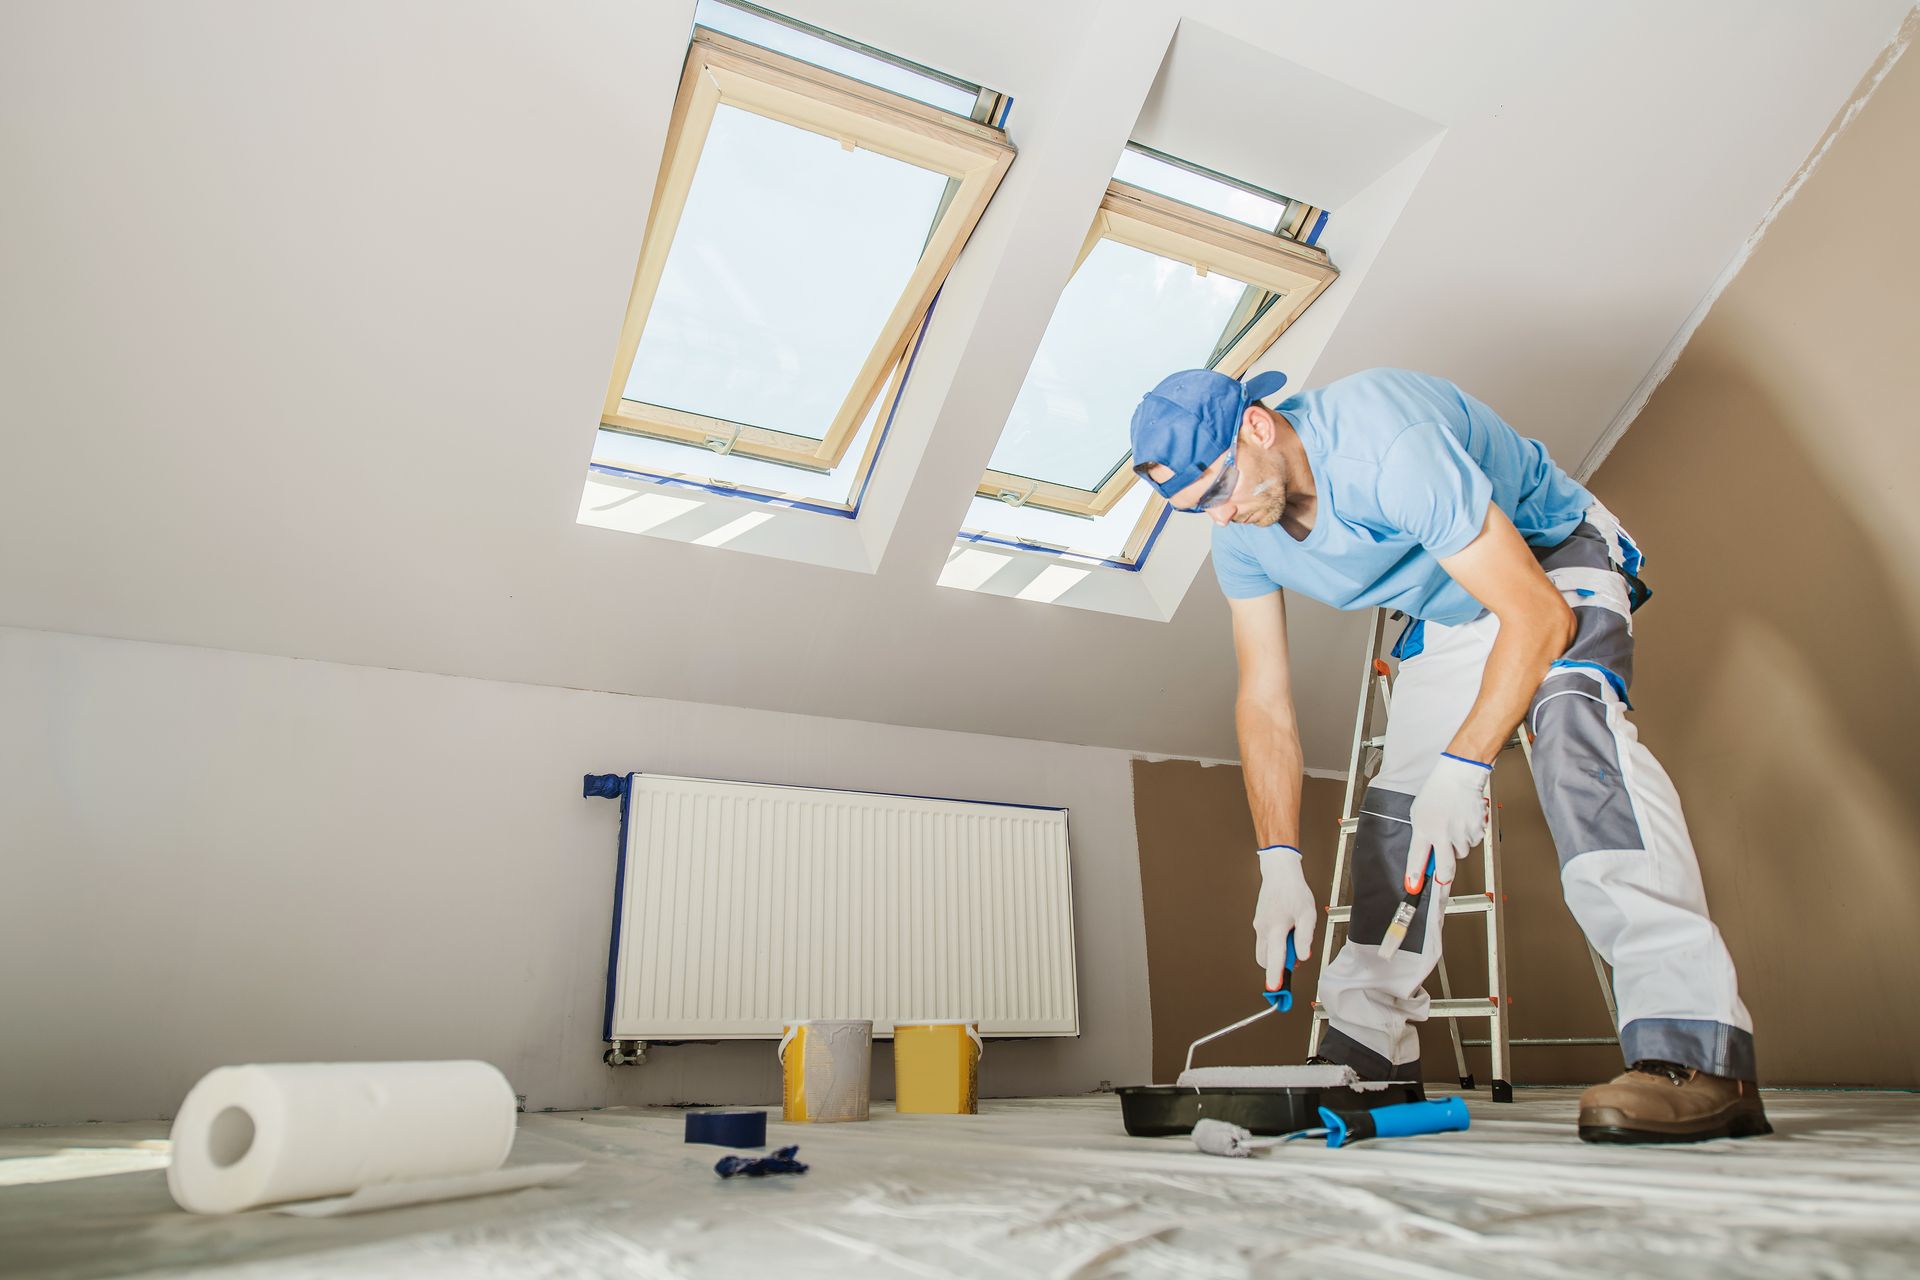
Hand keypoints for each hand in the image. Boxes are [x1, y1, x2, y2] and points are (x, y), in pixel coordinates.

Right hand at [1253, 845, 1314, 989]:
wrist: (1279, 873)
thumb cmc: (1293, 891)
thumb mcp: (1307, 914)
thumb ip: (1304, 937)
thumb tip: (1303, 956)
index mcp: (1275, 927)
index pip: (1275, 957)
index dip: (1275, 975)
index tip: (1274, 989)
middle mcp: (1263, 929)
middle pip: (1266, 960)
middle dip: (1279, 965)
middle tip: (1296, 955)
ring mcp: (1258, 927)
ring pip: (1265, 951)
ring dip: (1278, 954)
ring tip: (1293, 937)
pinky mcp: (1259, 924)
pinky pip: (1266, 942)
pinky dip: (1276, 944)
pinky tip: (1288, 931)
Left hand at [1406, 752, 1491, 892]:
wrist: (1459, 776)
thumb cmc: (1436, 793)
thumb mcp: (1419, 813)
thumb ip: (1421, 836)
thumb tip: (1424, 859)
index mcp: (1424, 828)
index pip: (1417, 859)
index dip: (1415, 876)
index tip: (1413, 888)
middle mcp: (1443, 833)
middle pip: (1445, 869)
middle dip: (1442, 880)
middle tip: (1440, 882)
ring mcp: (1461, 832)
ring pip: (1460, 854)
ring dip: (1456, 847)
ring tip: (1452, 827)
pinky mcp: (1476, 830)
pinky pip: (1472, 843)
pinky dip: (1468, 837)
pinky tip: (1463, 822)